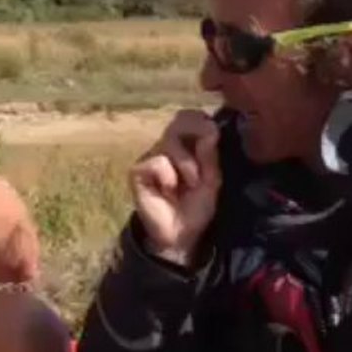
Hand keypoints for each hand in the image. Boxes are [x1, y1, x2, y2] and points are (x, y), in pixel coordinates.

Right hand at [129, 109, 220, 263]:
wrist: (180, 234)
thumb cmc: (196, 206)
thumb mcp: (212, 180)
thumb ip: (209, 155)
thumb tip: (211, 130)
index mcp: (186, 144)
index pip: (190, 116)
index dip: (202, 121)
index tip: (213, 136)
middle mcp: (166, 145)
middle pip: (179, 120)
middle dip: (197, 136)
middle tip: (206, 159)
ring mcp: (150, 156)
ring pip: (170, 142)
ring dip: (187, 165)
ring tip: (189, 185)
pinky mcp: (138, 170)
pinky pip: (157, 162)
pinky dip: (169, 177)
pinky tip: (168, 191)